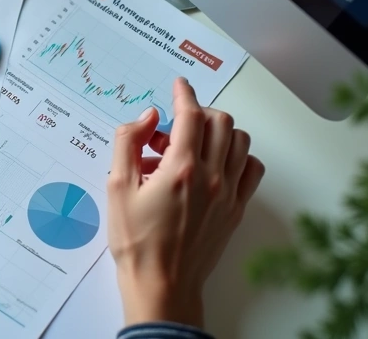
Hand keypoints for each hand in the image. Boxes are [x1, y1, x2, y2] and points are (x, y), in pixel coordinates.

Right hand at [106, 78, 264, 327]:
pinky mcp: (236, 209)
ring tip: (190, 146)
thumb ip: (127, 143)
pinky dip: (237, 156)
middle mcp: (211, 177)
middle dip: (197, 113)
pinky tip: (215, 165)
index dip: (184, 93)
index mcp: (180, 169)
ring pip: (240, 141)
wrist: (161, 283)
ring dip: (217, 132)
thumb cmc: (136, 241)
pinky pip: (251, 168)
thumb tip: (146, 117)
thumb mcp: (116, 187)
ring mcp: (228, 193)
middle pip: (220, 122)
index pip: (191, 115)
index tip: (179, 85)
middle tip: (173, 126)